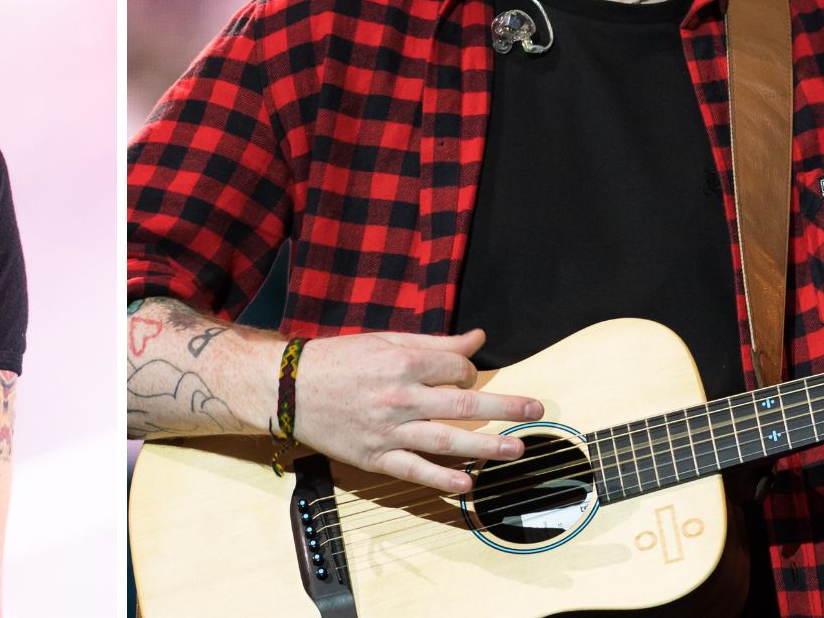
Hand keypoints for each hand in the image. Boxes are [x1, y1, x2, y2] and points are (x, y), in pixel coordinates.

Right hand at [292, 328, 542, 493]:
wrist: (287, 388)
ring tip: (517, 449)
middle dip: (505, 407)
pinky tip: (468, 484)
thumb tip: (477, 339)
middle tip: (536, 410)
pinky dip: (443, 479)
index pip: (457, 370)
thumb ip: (434, 343)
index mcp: (402, 363)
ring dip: (486, 447)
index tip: (469, 378)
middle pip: (464, 405)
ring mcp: (388, 431)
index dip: (471, 373)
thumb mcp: (385, 341)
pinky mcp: (375, 458)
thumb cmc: (337, 361)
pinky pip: (415, 471)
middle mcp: (399, 397)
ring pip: (447, 441)